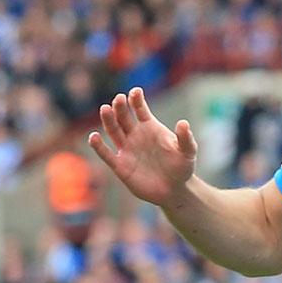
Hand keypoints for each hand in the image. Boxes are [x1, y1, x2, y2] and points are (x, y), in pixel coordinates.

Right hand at [87, 89, 197, 206]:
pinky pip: (107, 154)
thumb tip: (183, 123)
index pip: (140, 109)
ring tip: (105, 109)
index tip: (135, 92)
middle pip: (123, 117)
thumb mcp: (188, 152)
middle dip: (120, 107)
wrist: (174, 190)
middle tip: (118, 99)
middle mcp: (135, 135)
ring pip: (113, 131)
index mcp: (150, 127)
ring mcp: (126, 149)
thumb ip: (185, 138)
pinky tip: (94, 137)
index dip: (136, 100)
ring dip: (108, 120)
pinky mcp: (120, 166)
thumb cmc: (182, 168)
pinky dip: (99, 146)